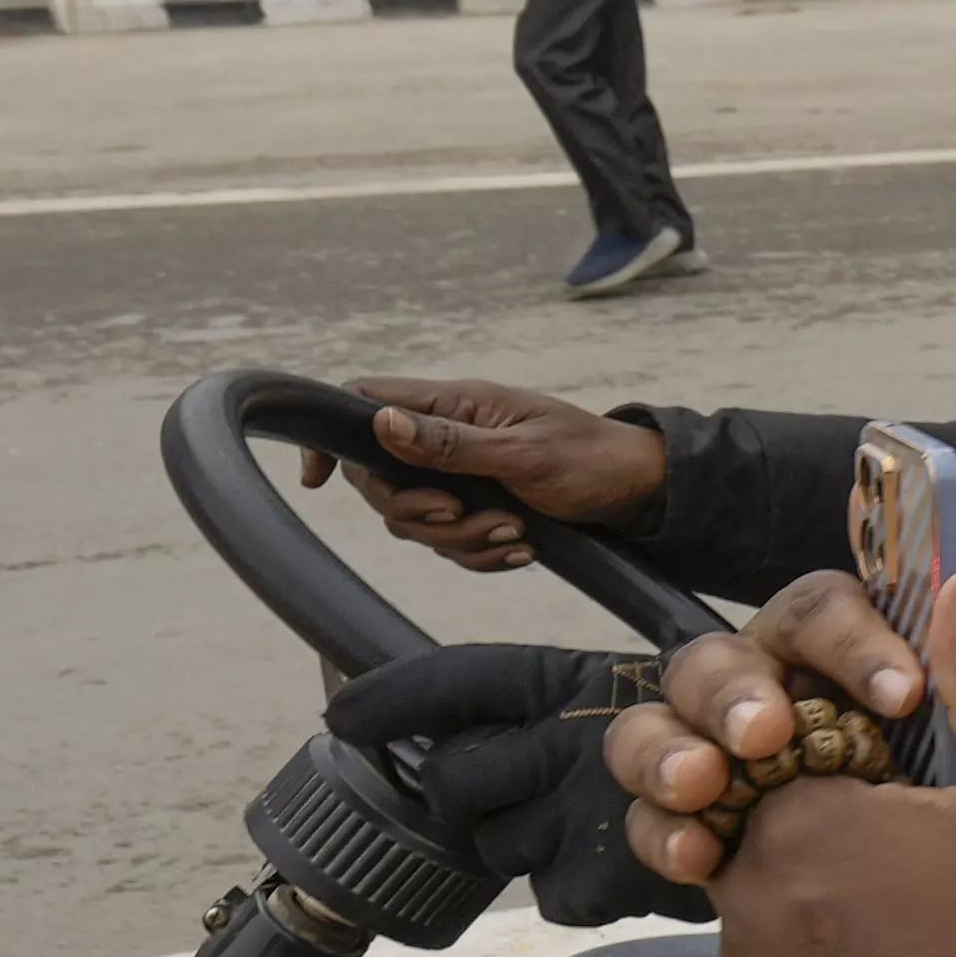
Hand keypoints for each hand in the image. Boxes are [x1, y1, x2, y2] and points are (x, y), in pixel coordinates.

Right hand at [301, 377, 667, 568]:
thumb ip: (449, 444)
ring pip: (417, 520)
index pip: (365, 402)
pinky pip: (451, 543)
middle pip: (381, 480)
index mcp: (454, 405)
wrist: (640, 491)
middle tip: (465, 516)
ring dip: (460, 539)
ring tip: (515, 532)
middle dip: (418, 512)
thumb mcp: (523, 453)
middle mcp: (448, 436)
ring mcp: (460, 474)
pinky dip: (481, 553)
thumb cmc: (591, 458)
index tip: (315, 480)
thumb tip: (380, 424)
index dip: (331, 436)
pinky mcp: (478, 507)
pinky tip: (521, 550)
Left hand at [325, 644, 709, 926]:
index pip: (459, 679)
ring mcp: (583, 810)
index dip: (396, 697)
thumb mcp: (665, 707)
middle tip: (503, 796)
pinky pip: (555, 896)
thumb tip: (442, 739)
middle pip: (453, 775)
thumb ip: (570, 720)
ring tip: (595, 826)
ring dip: (528, 841)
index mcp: (574, 679)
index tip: (341, 715)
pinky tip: (633, 866)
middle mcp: (571, 737)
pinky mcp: (602, 877)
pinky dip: (582, 888)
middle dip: (462, 793)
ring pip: (494, 843)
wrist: (834, 821)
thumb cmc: (742, 754)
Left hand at [611, 571, 955, 956]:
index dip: (848, 775)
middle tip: (924, 885)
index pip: (786, 761)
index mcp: (806, 814)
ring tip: (916, 956)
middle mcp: (749, 892)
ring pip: (767, 921)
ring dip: (819, 923)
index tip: (911, 808)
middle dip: (831, 849)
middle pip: (770, 840)